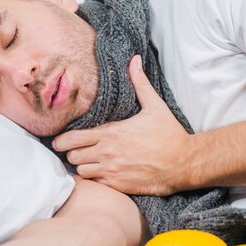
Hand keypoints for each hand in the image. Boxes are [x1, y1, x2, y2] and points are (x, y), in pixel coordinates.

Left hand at [53, 55, 190, 195]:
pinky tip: (102, 172)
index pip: (71, 138)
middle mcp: (107, 153)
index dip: (62, 140)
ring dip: (83, 165)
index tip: (61, 140)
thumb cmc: (169, 135)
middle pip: (71, 156)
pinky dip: (95, 178)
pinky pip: (95, 183)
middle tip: (78, 149)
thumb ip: (140, 83)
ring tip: (90, 161)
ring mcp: (112, 171)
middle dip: (72, 152)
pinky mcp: (118, 185)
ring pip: (81, 170)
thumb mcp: (155, 106)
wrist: (183, 163)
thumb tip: (135, 59)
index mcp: (111, 133)